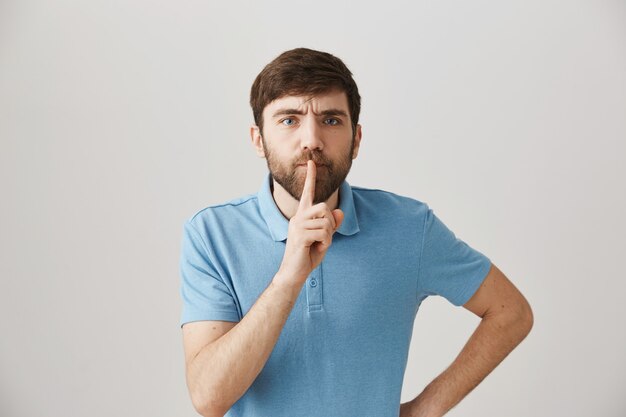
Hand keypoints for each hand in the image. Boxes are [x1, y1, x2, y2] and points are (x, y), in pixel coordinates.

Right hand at [276, 160, 343, 285]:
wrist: (294, 273)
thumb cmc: (308, 255)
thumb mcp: (324, 238)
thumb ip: (332, 225)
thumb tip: (340, 211)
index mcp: (302, 216)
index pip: (307, 193)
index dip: (311, 178)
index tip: (312, 163)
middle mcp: (298, 217)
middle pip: (324, 207)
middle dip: (330, 223)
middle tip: (324, 238)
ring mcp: (297, 226)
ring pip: (326, 221)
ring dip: (328, 236)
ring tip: (319, 244)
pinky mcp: (300, 236)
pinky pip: (323, 233)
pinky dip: (326, 243)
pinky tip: (317, 248)